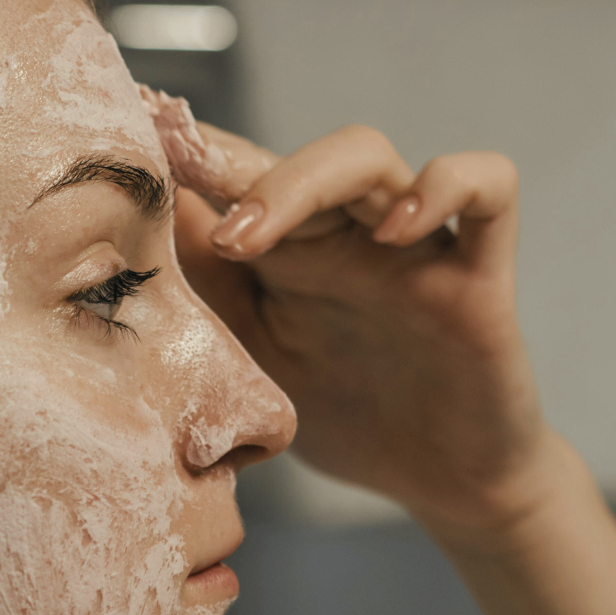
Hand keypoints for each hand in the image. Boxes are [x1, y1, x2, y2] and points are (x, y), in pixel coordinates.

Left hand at [170, 120, 553, 536]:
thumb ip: (202, 300)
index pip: (238, 176)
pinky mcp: (481, 273)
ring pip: (371, 158)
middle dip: (229, 162)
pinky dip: (448, 186)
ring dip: (303, 178)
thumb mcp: (253, 364)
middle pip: (292, 157)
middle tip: (175, 183)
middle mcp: (350, 235)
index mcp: (291, 253)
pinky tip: (397, 229)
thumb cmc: (349, 416)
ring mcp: (416, 246)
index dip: (187, 148)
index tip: (129, 129)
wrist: (445, 485)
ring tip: (251, 233)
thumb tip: (126, 238)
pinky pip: (489, 189)